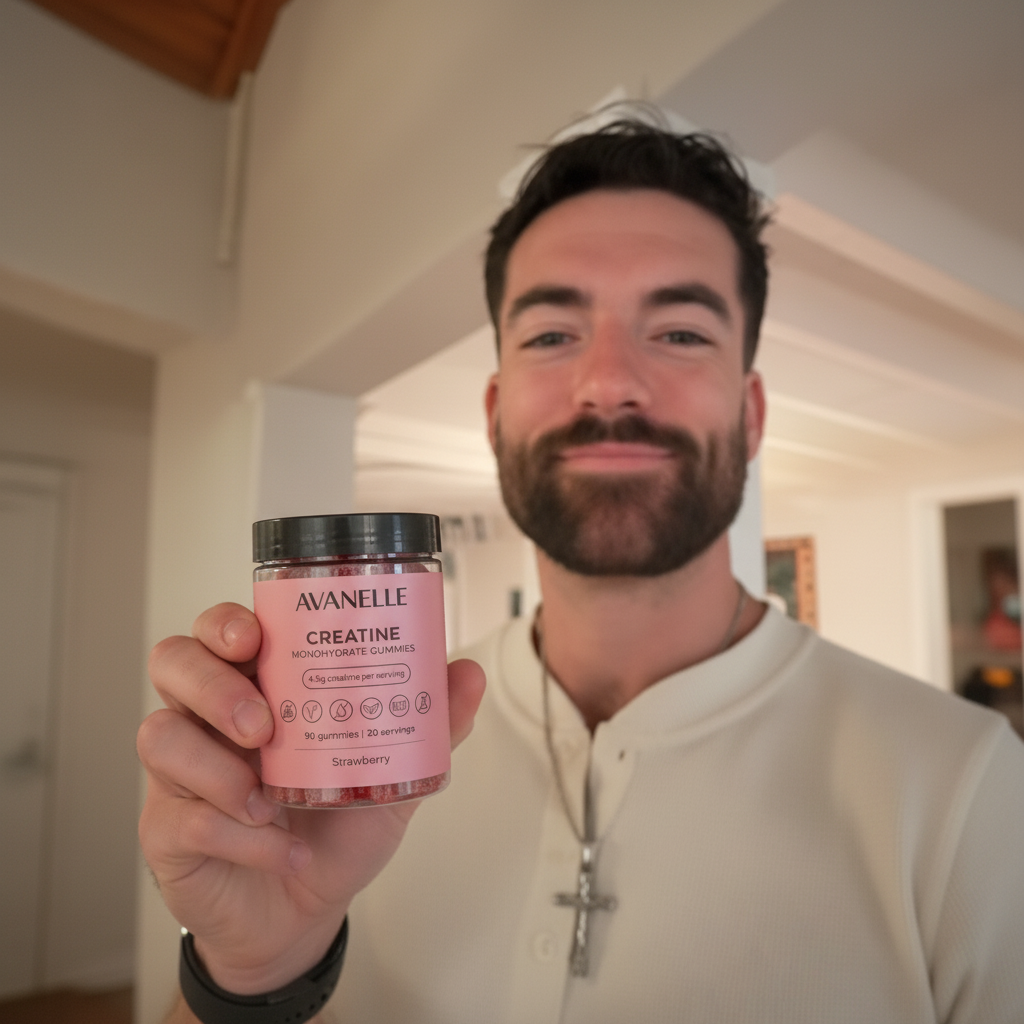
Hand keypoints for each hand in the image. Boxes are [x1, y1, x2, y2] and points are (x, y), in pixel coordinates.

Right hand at [138, 602, 484, 994]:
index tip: (255, 637)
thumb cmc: (338, 829)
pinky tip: (283, 848)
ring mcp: (180, 773)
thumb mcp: (393, 775)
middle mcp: (210, 718)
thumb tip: (468, 675)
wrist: (308, 912)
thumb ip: (429, 726)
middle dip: (213, 684)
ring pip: (158, 734)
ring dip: (217, 767)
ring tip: (267, 800)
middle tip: (263, 724)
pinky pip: (183, 818)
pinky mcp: (166, 830)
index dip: (225, 623)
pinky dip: (240, 837)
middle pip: (173, 662)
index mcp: (259, 686)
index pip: (220, 629)